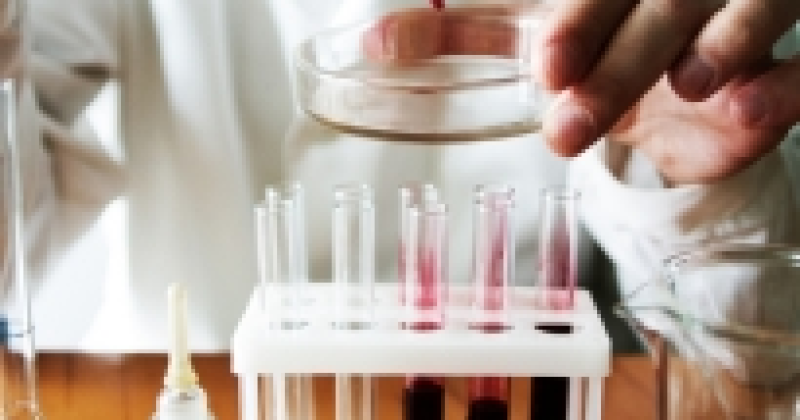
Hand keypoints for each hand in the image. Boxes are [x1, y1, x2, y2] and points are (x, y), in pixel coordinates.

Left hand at [363, 6, 799, 183]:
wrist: (669, 95)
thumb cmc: (591, 50)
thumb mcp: (524, 35)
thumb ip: (455, 34)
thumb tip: (369, 42)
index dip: (575, 20)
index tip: (544, 64)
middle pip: (657, 6)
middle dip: (619, 53)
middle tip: (572, 106)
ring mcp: (734, 17)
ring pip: (740, 14)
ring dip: (718, 45)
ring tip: (690, 83)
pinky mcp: (777, 69)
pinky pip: (793, 73)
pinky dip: (780, 88)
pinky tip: (751, 107)